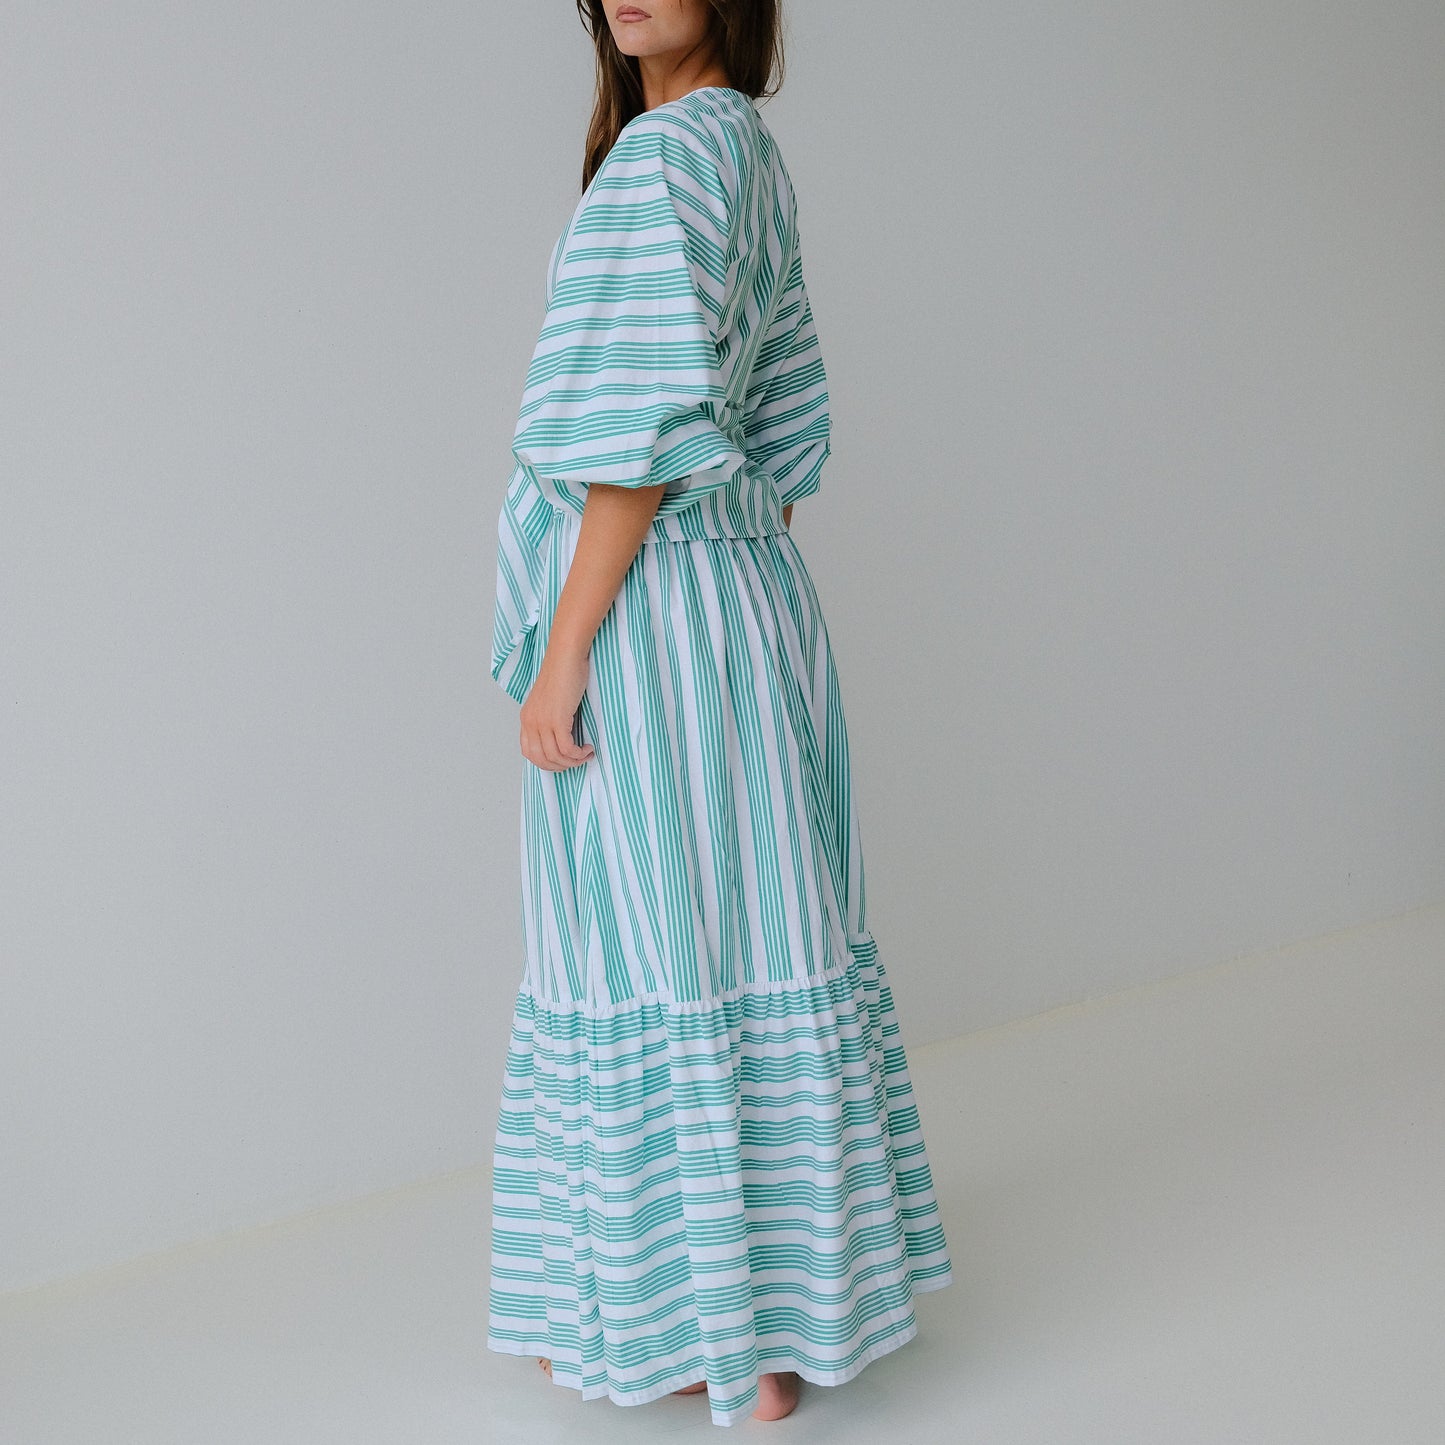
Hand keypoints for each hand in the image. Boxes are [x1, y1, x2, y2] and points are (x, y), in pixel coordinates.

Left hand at [519, 645, 594, 770]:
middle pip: (542, 759)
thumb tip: (560, 737)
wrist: (566, 657)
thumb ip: (548, 718)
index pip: (529, 753)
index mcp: (526, 718)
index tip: (562, 760)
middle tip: (576, 761)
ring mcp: (542, 722)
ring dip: (573, 761)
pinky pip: (567, 749)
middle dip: (561, 766)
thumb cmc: (562, 674)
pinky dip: (578, 754)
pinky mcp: (557, 720)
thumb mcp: (549, 701)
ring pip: (555, 757)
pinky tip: (587, 748)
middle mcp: (531, 722)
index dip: (546, 762)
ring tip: (585, 754)